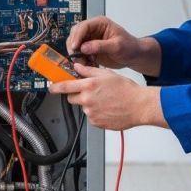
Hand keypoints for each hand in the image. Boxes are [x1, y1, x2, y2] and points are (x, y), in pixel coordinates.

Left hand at [49, 63, 166, 130]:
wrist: (139, 106)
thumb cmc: (126, 89)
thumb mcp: (107, 74)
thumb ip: (89, 71)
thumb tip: (77, 67)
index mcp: (89, 86)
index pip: (64, 87)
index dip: (55, 87)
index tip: (51, 87)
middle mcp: (87, 100)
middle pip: (71, 98)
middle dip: (77, 95)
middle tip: (90, 92)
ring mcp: (91, 113)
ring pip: (83, 107)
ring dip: (89, 104)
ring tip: (105, 101)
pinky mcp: (96, 123)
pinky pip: (91, 117)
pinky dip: (97, 114)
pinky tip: (108, 109)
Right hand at [66, 16, 160, 76]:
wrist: (133, 56)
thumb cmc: (130, 47)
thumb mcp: (117, 46)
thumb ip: (100, 46)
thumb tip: (84, 47)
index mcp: (100, 23)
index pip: (83, 26)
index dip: (77, 36)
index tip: (75, 47)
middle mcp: (93, 30)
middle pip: (75, 34)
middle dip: (74, 46)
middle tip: (76, 57)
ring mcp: (90, 39)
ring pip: (75, 45)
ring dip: (76, 55)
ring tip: (83, 63)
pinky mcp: (89, 49)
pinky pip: (79, 54)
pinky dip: (80, 60)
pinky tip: (86, 65)